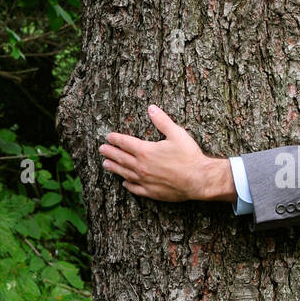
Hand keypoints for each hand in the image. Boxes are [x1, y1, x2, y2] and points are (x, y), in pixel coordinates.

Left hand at [98, 105, 236, 201]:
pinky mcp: (151, 192)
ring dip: (114, 168)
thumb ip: (162, 121)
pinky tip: (124, 183)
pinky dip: (128, 185)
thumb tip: (151, 108)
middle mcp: (141, 166)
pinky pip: (135, 188)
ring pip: (125, 173)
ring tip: (106, 164)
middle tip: (101, 149)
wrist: (198, 180)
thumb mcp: (177, 133)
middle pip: (121, 158)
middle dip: (110, 152)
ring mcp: (145, 181)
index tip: (108, 136)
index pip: (125, 143)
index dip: (115, 139)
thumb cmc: (189, 156)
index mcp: (146, 151)